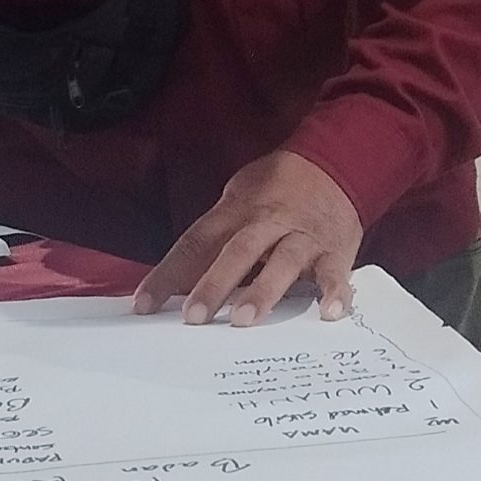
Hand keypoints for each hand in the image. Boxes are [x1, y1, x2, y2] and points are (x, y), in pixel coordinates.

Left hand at [132, 151, 362, 327]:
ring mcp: (303, 236)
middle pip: (237, 252)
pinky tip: (328, 313)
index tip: (144, 303)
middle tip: (193, 317)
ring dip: (263, 290)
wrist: (334, 161)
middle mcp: (268, 221)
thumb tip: (180, 278)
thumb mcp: (239, 197)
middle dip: (214, 284)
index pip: (196, 242)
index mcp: (237, 209)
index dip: (168, 272)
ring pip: (281, 262)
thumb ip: (215, 236)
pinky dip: (334, 292)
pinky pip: (335, 272)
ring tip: (244, 319)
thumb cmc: (277, 187)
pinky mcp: (335, 249)